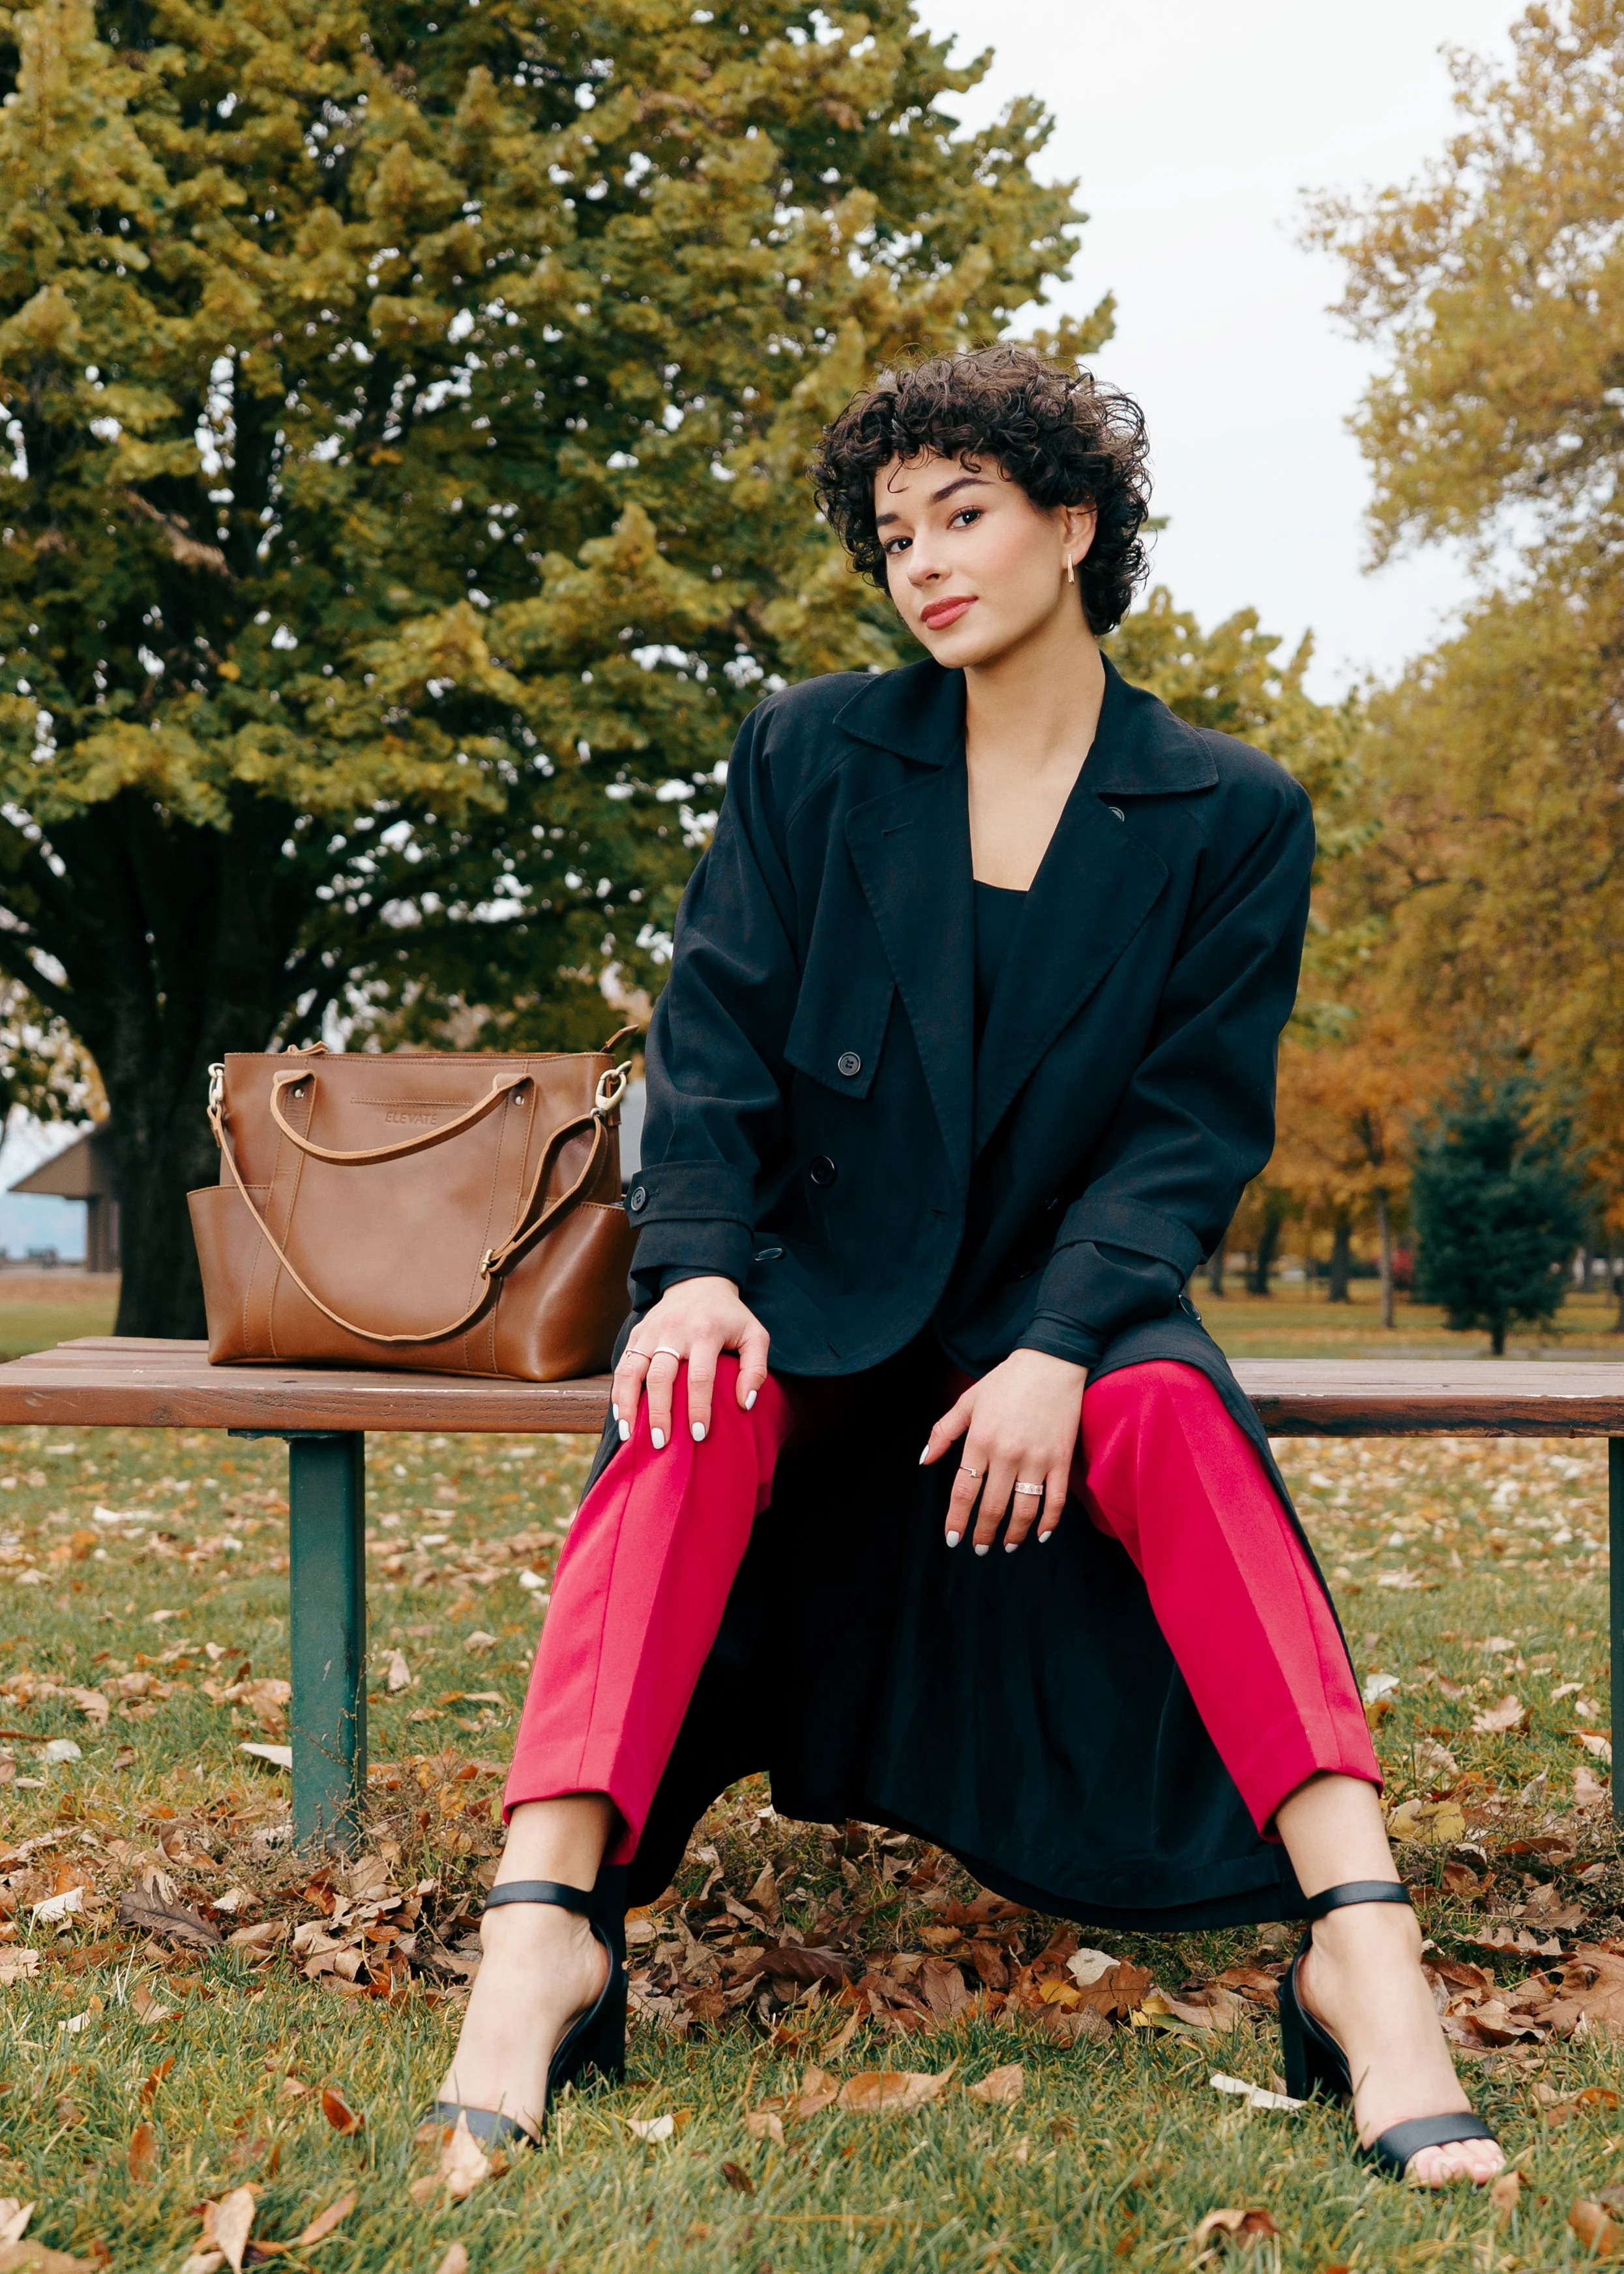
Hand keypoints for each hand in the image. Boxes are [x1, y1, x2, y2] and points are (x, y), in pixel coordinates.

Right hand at [611, 1277, 770, 1448]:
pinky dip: (618, 1392)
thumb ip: (755, 1369)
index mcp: (705, 1332)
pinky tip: (621, 1415)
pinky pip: (622, 1365)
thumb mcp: (754, 1335)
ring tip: (628, 1435)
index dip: (698, 1407)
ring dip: (628, 1404)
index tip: (698, 1435)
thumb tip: (744, 1404)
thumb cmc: (730, 1316)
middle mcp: (674, 1331)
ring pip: (632, 1370)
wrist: (699, 1281)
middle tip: (660, 1443)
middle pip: (661, 1376)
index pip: (700, 1376)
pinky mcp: (637, 1334)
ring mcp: (651, 1331)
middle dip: (659, 1412)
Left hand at [920, 1349, 1087, 1551]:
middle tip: (978, 1549)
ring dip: (1014, 1534)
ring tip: (1007, 1546)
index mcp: (980, 1440)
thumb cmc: (1006, 1380)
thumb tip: (924, 1461)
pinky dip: (1049, 1522)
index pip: (963, 1491)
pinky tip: (1040, 1535)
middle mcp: (1006, 1454)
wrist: (1051, 1361)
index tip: (952, 1539)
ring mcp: (1036, 1458)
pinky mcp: (1061, 1459)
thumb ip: (943, 1432)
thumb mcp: (968, 1401)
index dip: (957, 1519)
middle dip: (982, 1533)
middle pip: (991, 1506)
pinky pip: (1056, 1500)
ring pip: (1023, 1509)